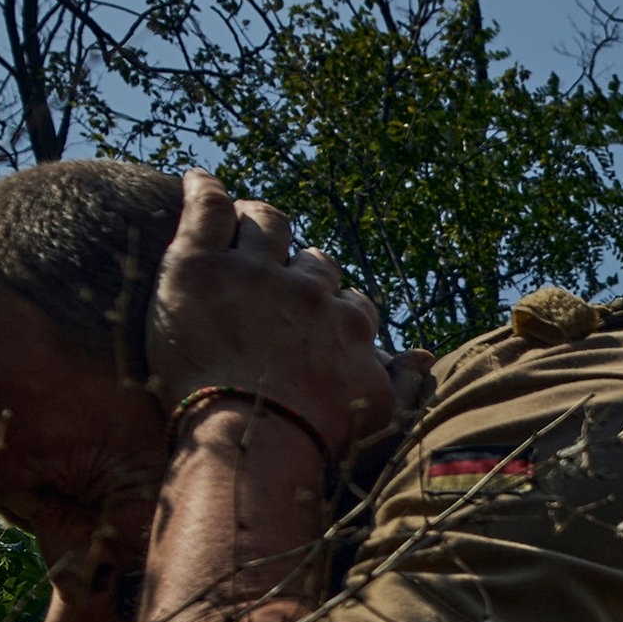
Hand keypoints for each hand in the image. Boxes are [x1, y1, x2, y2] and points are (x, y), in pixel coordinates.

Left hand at [147, 170, 397, 456]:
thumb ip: (406, 385)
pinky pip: (208, 206)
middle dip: (299, 268)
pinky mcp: (201, 264)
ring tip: (245, 225)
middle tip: (277, 282)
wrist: (256, 440)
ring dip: (259, 223)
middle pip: (310, 262)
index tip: (317, 323)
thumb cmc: (316, 440)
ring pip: (265, 225)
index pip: (349, 303)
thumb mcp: (379, 416)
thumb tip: (425, 356)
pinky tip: (197, 181)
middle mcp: (309, 290)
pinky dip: (203, 190)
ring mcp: (255, 272)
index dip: (333, 309)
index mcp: (350, 324)